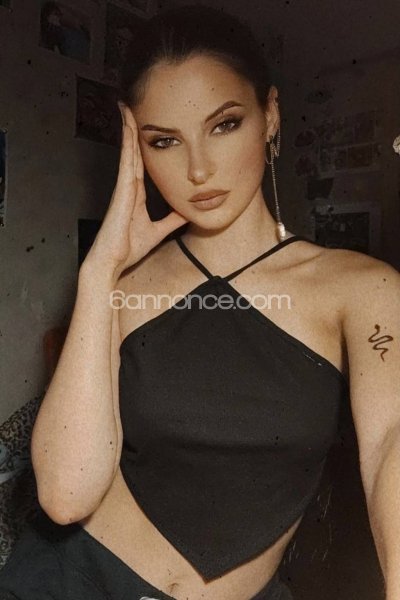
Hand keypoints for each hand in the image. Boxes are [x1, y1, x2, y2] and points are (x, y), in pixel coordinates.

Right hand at [84, 102, 188, 280]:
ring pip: (128, 150)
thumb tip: (186, 212)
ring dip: (129, 128)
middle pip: (133, 151)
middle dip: (134, 128)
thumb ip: (171, 220)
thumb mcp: (158, 231)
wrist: (113, 260)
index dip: (143, 144)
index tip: (147, 126)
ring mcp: (123, 186)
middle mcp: (129, 186)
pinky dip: (126, 143)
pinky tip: (128, 127)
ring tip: (128, 106)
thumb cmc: (129, 247)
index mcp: (136, 194)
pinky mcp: (121, 190)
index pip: (141, 162)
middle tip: (134, 105)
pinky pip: (125, 161)